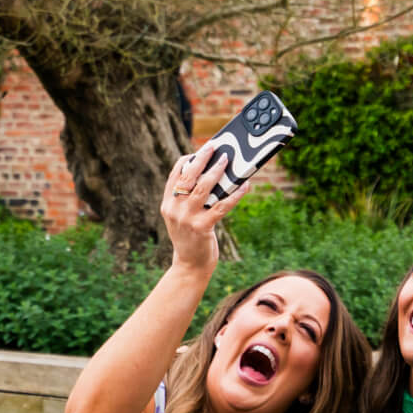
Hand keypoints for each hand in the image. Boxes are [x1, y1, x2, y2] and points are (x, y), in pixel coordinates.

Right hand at [158, 149, 248, 272]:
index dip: (187, 160)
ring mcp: (187, 218)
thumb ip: (189, 198)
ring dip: (217, 172)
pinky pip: (222, 206)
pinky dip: (235, 194)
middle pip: (188, 177)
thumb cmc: (190, 237)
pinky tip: (245, 186)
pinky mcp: (202, 227)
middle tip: (214, 147)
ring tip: (227, 160)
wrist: (189, 266)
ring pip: (203, 188)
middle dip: (202, 159)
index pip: (175, 175)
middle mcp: (174, 209)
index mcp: (168, 204)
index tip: (200, 150)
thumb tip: (214, 174)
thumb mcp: (182, 216)